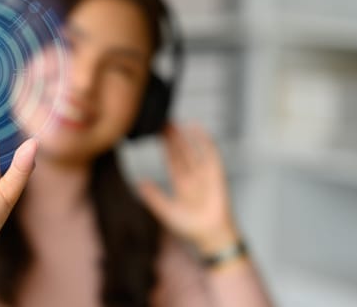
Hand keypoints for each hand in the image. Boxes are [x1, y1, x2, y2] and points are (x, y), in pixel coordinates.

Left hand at [138, 123, 238, 254]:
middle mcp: (192, 177)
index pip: (172, 160)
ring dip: (185, 137)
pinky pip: (211, 154)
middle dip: (173, 138)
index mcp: (180, 184)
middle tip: (165, 121)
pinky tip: (197, 129)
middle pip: (181, 152)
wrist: (210, 235)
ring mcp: (204, 174)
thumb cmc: (190, 227)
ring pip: (193, 150)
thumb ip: (153, 197)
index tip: (158, 133)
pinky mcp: (216, 174)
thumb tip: (139, 183)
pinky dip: (205, 141)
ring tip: (176, 123)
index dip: (166, 147)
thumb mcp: (166, 211)